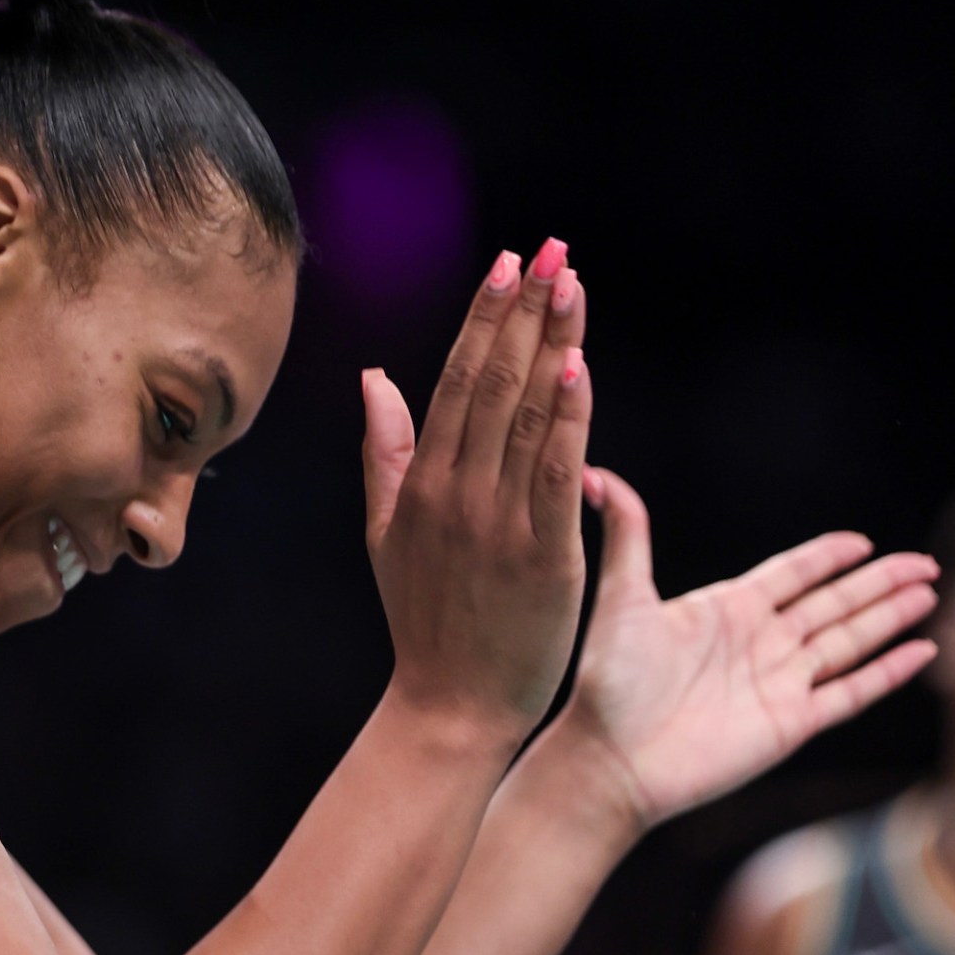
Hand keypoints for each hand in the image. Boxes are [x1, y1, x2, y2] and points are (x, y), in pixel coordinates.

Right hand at [361, 242, 594, 734]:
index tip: (509, 261)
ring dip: (552, 343)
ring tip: (571, 284)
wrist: (451, 705)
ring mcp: (500, 522)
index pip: (456, 379)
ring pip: (528, 416)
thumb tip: (374, 376)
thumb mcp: (386, 533)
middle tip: (551, 249)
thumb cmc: (425, 619)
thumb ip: (384, 452)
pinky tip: (579, 368)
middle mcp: (458, 493)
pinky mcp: (545, 556)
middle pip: (493, 382)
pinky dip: (569, 419)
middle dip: (524, 310)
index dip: (484, 316)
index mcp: (421, 483)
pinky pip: (558, 474)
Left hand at [550, 469, 937, 827]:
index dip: (828, 557)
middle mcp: (760, 643)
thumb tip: (598, 473)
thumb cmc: (608, 682)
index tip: (863, 542)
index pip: (792, 574)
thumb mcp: (622, 597)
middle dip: (880, 583)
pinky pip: (851, 692)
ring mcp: (779, 684)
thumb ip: (627, 535)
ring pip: (850, 642)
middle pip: (835, 604)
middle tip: (925, 563)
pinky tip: (921, 652)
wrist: (610, 759)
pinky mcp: (790, 724)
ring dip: (890, 618)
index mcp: (728, 609)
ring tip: (931, 593)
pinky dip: (887, 673)